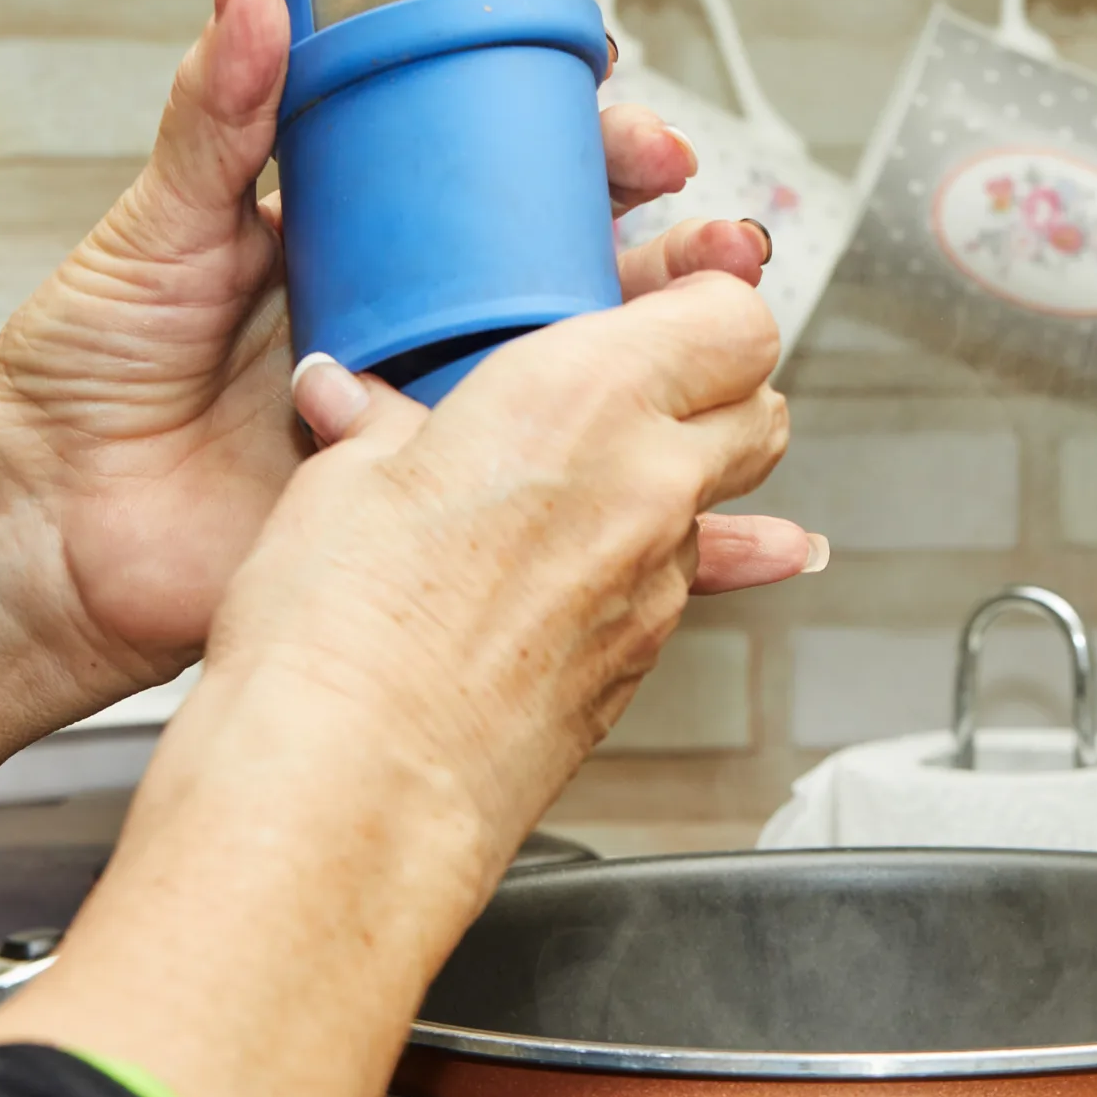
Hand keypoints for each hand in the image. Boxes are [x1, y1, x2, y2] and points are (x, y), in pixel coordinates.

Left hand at [0, 0, 811, 722]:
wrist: (45, 539)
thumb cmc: (82, 382)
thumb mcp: (157, 226)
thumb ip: (217, 108)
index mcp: (371, 252)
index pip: (509, 185)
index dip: (586, 154)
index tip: (631, 128)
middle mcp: (422, 340)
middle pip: (585, 288)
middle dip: (673, 260)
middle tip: (715, 242)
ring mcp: (440, 438)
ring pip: (601, 402)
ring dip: (693, 379)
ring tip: (750, 358)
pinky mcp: (442, 533)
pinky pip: (574, 531)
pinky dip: (679, 545)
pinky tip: (754, 538)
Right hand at [243, 273, 789, 823]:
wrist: (358, 799)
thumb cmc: (337, 639)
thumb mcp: (339, 481)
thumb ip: (383, 429)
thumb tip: (366, 410)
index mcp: (582, 400)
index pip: (732, 313)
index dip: (709, 298)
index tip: (664, 297)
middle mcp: (647, 488)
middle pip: (759, 407)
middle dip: (716, 387)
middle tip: (637, 381)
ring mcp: (657, 587)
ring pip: (722, 505)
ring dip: (676, 480)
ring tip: (580, 481)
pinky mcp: (642, 667)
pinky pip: (672, 588)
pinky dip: (635, 564)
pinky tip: (556, 574)